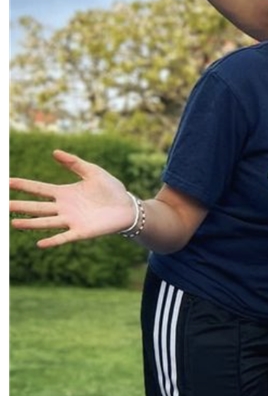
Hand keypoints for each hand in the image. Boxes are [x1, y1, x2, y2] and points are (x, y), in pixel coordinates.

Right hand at [10, 150, 134, 247]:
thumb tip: (54, 152)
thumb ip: (74, 163)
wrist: (128, 207)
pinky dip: (53, 240)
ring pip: (46, 222)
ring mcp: (71, 220)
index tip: (7, 182)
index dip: (23, 185)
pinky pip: (64, 237)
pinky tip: (40, 244)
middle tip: (5, 205)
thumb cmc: (111, 189)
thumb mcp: (93, 172)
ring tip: (14, 223)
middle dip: (21, 206)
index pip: (39, 189)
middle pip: (37, 207)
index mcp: (64, 193)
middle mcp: (64, 208)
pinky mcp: (82, 232)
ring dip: (31, 223)